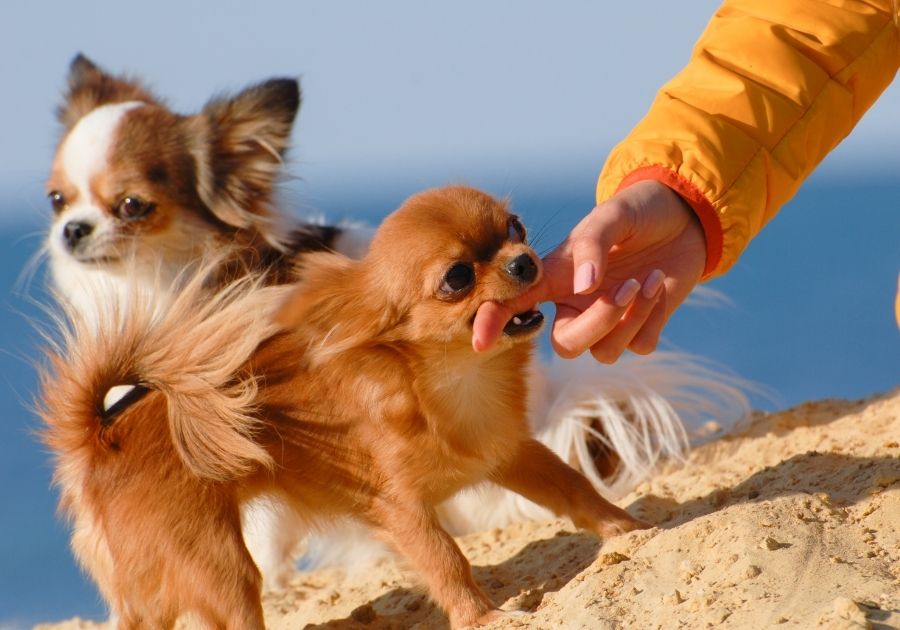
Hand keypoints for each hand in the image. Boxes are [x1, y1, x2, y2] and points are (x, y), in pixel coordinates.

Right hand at [473, 180, 706, 361]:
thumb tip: (584, 286)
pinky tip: (661, 287)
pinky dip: (655, 318)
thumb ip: (592, 245)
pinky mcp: (640, 329)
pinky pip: (640, 345)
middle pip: (567, 346)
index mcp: (554, 279)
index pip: (514, 305)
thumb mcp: (611, 216)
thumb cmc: (635, 212)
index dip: (492, 323)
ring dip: (633, 318)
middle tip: (630, 285)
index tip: (479, 341)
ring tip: (652, 278)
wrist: (683, 218)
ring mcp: (606, 322)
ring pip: (605, 352)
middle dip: (600, 322)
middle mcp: (574, 306)